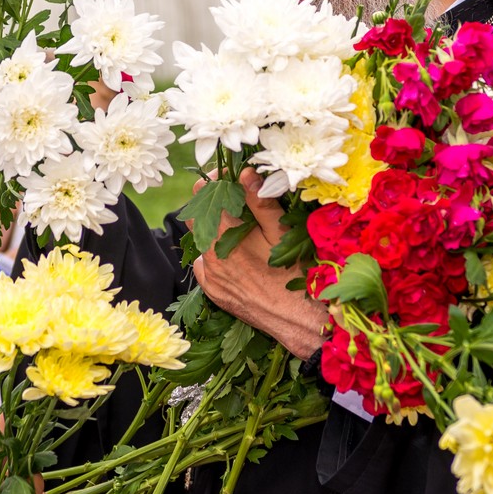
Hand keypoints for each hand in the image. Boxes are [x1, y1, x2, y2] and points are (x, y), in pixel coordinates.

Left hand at [192, 169, 330, 357]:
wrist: (294, 319)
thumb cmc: (293, 274)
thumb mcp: (282, 232)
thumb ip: (261, 201)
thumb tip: (246, 173)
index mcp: (225, 239)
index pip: (203, 196)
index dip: (213, 181)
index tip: (228, 176)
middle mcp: (211, 257)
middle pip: (198, 217)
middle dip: (213, 203)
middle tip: (235, 198)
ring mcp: (209, 277)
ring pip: (202, 242)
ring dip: (215, 229)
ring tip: (240, 228)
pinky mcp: (213, 291)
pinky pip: (206, 264)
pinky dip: (216, 254)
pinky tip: (236, 255)